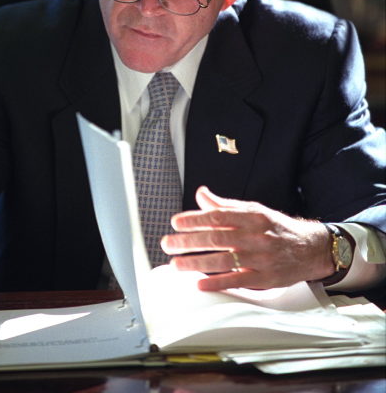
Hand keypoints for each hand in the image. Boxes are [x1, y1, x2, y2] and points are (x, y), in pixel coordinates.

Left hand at [161, 186, 335, 290]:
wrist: (310, 248)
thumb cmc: (276, 228)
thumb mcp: (254, 210)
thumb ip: (225, 205)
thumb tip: (201, 194)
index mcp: (251, 216)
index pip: (218, 216)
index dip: (195, 219)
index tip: (176, 223)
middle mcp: (256, 235)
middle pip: (217, 237)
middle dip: (189, 241)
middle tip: (168, 244)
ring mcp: (260, 258)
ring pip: (224, 260)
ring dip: (196, 262)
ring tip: (176, 264)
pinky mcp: (265, 278)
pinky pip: (238, 281)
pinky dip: (217, 282)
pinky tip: (200, 283)